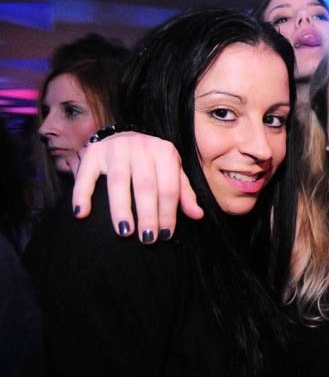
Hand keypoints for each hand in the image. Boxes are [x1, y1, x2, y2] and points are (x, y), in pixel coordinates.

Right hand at [72, 132, 203, 242]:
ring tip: (125, 232)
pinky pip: (86, 175)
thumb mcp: (173, 172)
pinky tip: (82, 213)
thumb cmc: (153, 162)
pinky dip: (82, 194)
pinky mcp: (93, 152)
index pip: (169, 187)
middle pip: (145, 186)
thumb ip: (184, 193)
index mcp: (164, 152)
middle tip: (148, 239)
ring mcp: (116, 148)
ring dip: (121, 209)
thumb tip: (197, 215)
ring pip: (118, 182)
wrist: (124, 137)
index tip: (165, 235)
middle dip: (148, 214)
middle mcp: (141, 146)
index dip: (168, 212)